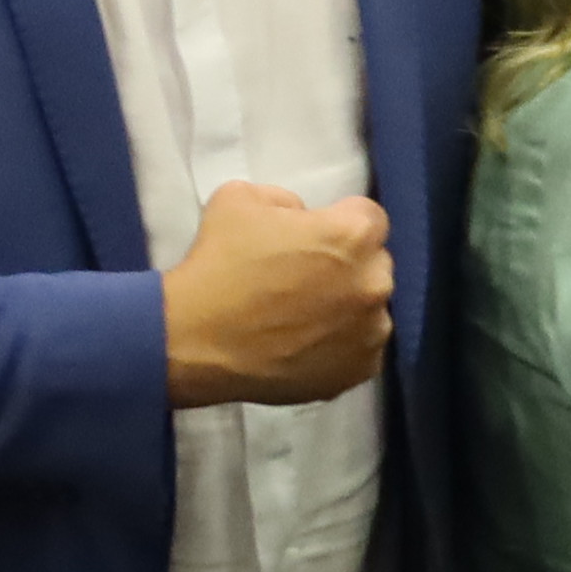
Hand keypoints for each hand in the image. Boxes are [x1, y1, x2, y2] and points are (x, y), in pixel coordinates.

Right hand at [162, 180, 390, 408]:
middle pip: (373, 263)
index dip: (338, 220)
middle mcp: (374, 283)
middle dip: (347, 264)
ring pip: (369, 309)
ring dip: (347, 306)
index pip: (367, 215)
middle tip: (304, 276)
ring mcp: (370, 332)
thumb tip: (300, 219)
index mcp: (353, 236)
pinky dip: (340, 345)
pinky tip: (304, 344)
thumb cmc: (219, 264)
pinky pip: (360, 349)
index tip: (311, 235)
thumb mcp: (240, 199)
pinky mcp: (358, 371)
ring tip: (302, 316)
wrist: (196, 339)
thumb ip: (284, 200)